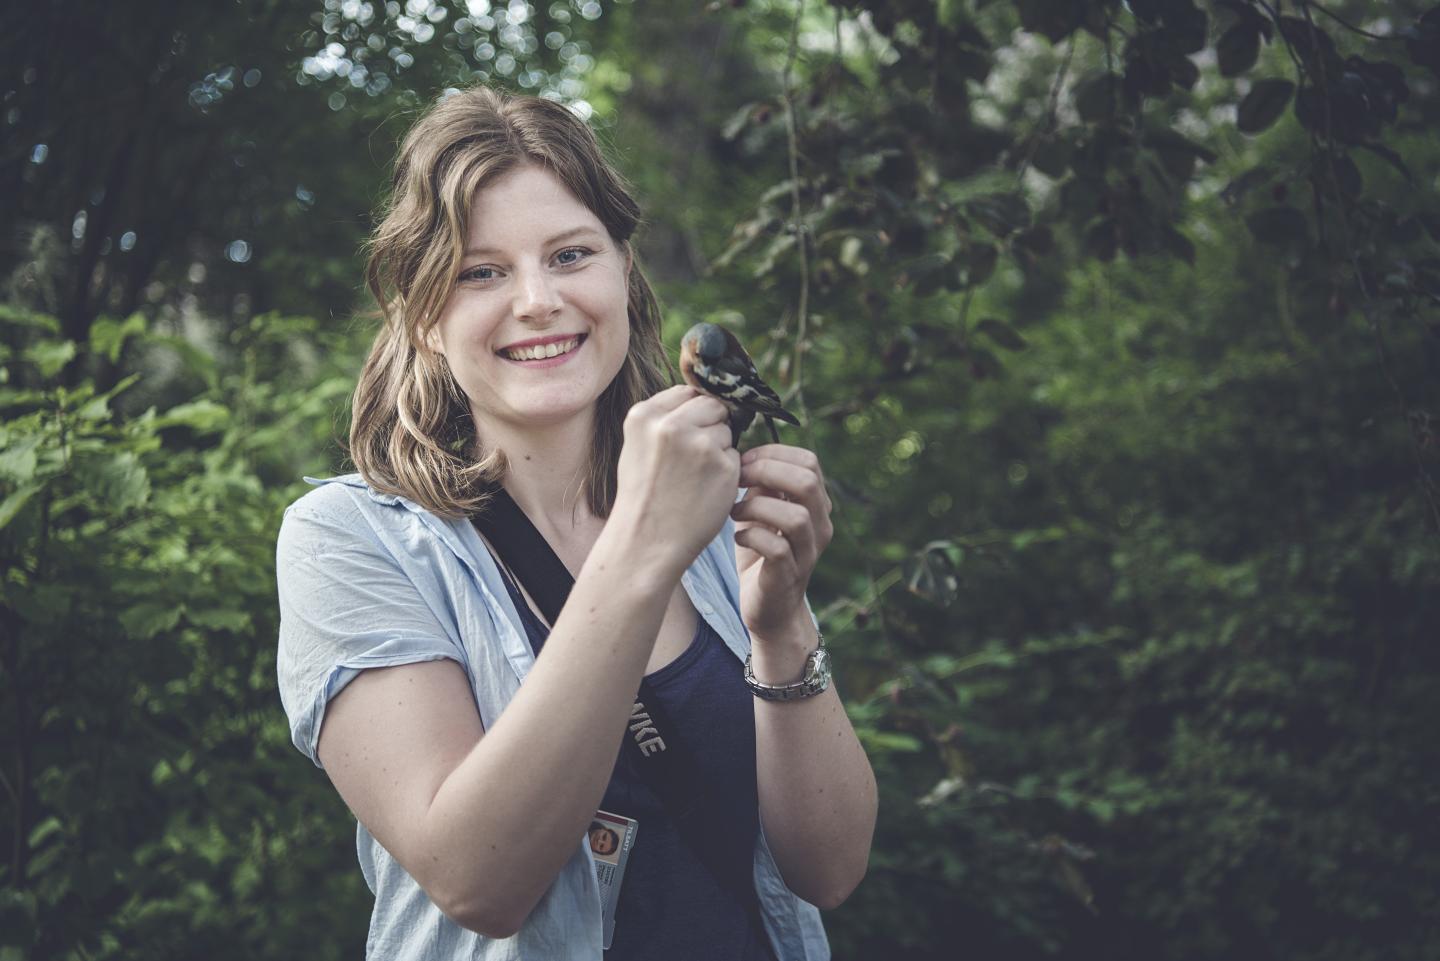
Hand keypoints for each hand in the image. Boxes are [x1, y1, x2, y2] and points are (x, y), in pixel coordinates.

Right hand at [611, 385, 740, 578]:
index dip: (692, 413)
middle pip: (712, 405)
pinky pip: (736, 456)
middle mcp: (671, 425)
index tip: (687, 435)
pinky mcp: (725, 466)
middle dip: (710, 426)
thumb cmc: (645, 496)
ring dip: (719, 449)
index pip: (687, 392)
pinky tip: (706, 490)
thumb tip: (706, 398)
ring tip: (695, 478)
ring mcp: (700, 445)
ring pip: (727, 430)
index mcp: (644, 415)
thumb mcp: (638, 446)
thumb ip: (665, 419)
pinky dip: (727, 472)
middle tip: (694, 459)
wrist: (647, 542)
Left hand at [731, 445, 833, 643]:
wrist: (769, 609)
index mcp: (815, 505)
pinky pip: (777, 548)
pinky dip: (751, 536)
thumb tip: (748, 454)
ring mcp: (808, 552)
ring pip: (796, 517)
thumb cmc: (761, 553)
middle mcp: (820, 527)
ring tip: (735, 510)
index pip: (809, 462)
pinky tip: (737, 536)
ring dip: (757, 506)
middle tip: (737, 479)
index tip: (743, 460)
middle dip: (766, 472)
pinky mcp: (789, 575)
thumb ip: (762, 485)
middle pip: (807, 482)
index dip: (773, 453)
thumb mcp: (761, 512)